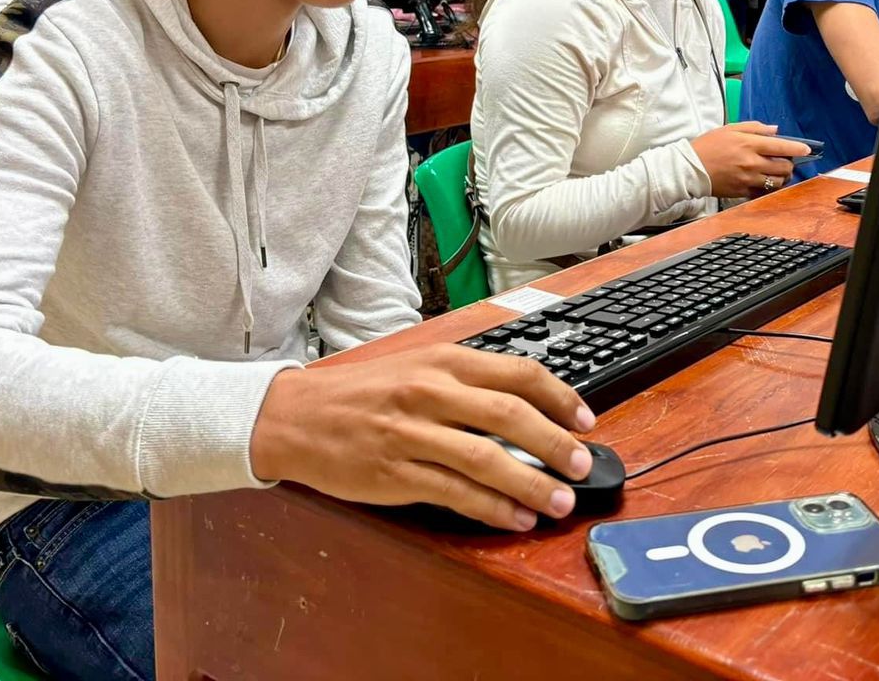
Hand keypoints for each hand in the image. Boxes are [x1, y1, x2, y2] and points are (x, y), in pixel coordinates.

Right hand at [249, 345, 595, 530]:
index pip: (518, 374)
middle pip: (511, 416)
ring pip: (487, 459)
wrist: (293, 416)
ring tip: (558, 502)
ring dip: (531, 484)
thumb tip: (529, 409)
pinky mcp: (393, 473)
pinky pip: (454, 493)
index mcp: (443, 361)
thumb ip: (468, 383)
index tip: (586, 420)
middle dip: (556, 444)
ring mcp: (411, 434)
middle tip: (582, 466)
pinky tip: (515, 518)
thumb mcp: (417, 367)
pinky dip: (491, 508)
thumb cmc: (362, 393)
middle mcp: (431, 392)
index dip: (560, 398)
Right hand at [691, 121, 810, 197]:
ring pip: (777, 181)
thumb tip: (775, 130)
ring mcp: (748, 179)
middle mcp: (751, 162)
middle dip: (789, 164)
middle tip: (786, 160)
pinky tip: (764, 181)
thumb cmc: (708, 146)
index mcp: (749, 144)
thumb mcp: (731, 129)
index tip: (806, 149)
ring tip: (777, 172)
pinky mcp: (743, 191)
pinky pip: (764, 192)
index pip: (781, 146)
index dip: (797, 148)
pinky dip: (768, 187)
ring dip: (782, 177)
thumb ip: (755, 128)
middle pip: (783, 166)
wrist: (691, 168)